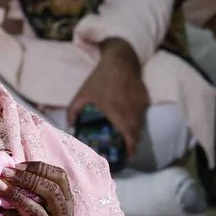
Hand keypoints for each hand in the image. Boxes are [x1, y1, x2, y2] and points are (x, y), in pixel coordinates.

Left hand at [67, 39, 148, 159]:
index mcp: (117, 112)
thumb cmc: (100, 78)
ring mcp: (141, 104)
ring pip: (141, 125)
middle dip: (133, 144)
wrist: (120, 60)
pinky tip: (130, 120)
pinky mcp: (145, 98)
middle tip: (126, 150)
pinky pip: (143, 114)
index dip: (131, 148)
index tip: (128, 156)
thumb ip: (73, 111)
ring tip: (128, 138)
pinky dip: (138, 120)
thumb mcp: (83, 93)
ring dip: (135, 133)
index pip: (129, 135)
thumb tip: (70, 126)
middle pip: (137, 134)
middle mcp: (132, 110)